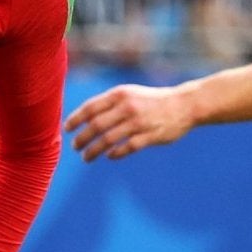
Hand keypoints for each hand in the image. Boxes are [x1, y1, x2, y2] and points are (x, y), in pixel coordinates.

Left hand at [65, 82, 198, 160]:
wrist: (183, 104)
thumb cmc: (151, 101)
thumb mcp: (130, 94)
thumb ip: (109, 103)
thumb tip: (84, 117)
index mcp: (120, 94)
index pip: (91, 107)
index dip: (76, 119)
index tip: (67, 129)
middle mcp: (128, 107)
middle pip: (96, 126)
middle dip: (82, 138)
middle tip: (75, 146)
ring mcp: (139, 122)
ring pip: (108, 140)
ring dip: (93, 150)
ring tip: (86, 157)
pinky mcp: (150, 136)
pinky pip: (126, 148)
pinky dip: (115, 154)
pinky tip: (109, 156)